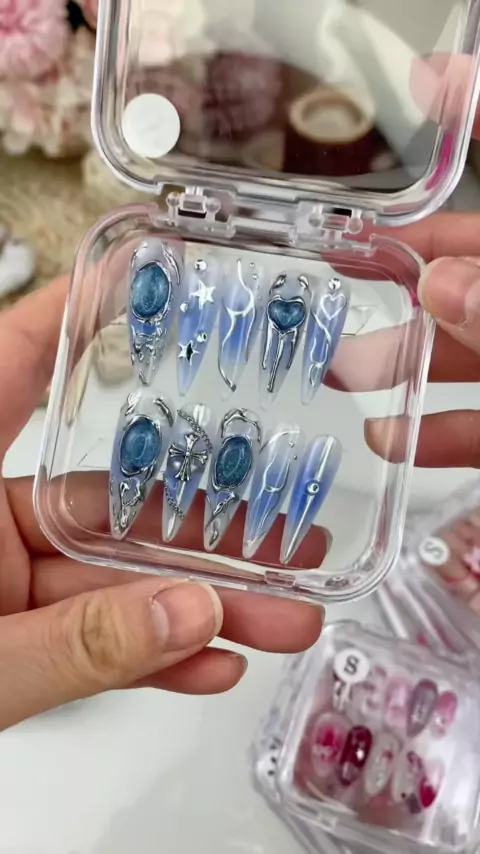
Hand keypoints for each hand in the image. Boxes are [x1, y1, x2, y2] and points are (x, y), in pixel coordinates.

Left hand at [0, 275, 323, 729]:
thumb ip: (75, 646)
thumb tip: (189, 616)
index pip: (7, 371)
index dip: (71, 316)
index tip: (136, 275)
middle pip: (108, 507)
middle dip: (205, 534)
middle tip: (284, 539)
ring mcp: (3, 583)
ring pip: (118, 583)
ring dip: (201, 605)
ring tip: (279, 615)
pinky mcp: (17, 635)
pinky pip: (95, 637)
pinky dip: (152, 653)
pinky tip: (211, 657)